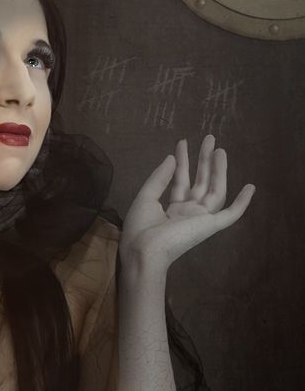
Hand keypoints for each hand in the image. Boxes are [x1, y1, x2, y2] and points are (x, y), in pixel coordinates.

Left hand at [120, 135, 254, 270]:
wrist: (143, 251)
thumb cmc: (140, 229)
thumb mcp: (146, 197)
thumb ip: (160, 178)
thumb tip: (171, 157)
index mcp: (171, 211)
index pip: (181, 182)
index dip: (182, 162)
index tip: (182, 143)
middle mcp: (187, 214)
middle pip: (201, 183)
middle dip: (204, 161)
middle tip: (209, 138)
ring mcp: (200, 220)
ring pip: (215, 191)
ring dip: (218, 171)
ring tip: (220, 149)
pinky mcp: (209, 226)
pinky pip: (230, 215)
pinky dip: (242, 203)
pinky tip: (251, 187)